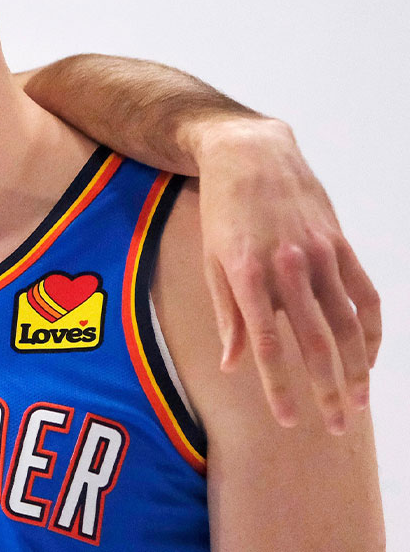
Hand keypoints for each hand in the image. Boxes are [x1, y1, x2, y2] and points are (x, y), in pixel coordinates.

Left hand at [195, 117, 378, 432]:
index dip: (279, 387)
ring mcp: (318, 254)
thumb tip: (233, 366)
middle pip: (313, 341)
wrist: (249, 154)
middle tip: (333, 427)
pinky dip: (372, 330)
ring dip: (357, 368)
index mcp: (246, 274)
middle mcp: (286, 267)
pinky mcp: (340, 243)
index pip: (267, 345)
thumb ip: (226, 315)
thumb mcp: (210, 261)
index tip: (288, 421)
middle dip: (325, 390)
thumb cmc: (220, 212)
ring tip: (358, 402)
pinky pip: (365, 295)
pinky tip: (370, 356)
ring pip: (347, 323)